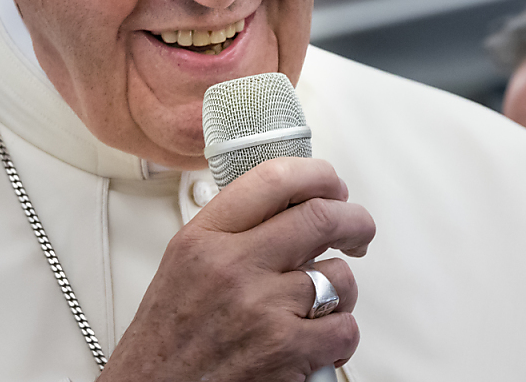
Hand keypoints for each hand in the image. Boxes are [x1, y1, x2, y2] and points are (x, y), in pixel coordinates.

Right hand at [99, 157, 375, 381]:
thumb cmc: (167, 337)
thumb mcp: (185, 263)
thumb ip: (232, 230)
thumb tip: (291, 206)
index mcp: (205, 237)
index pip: (274, 179)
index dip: (318, 175)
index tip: (332, 185)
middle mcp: (234, 265)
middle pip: (321, 217)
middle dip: (354, 221)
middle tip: (358, 231)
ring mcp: (262, 307)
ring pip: (339, 277)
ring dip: (342, 290)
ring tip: (324, 302)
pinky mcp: (285, 351)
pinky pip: (343, 328)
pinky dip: (340, 336)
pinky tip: (319, 340)